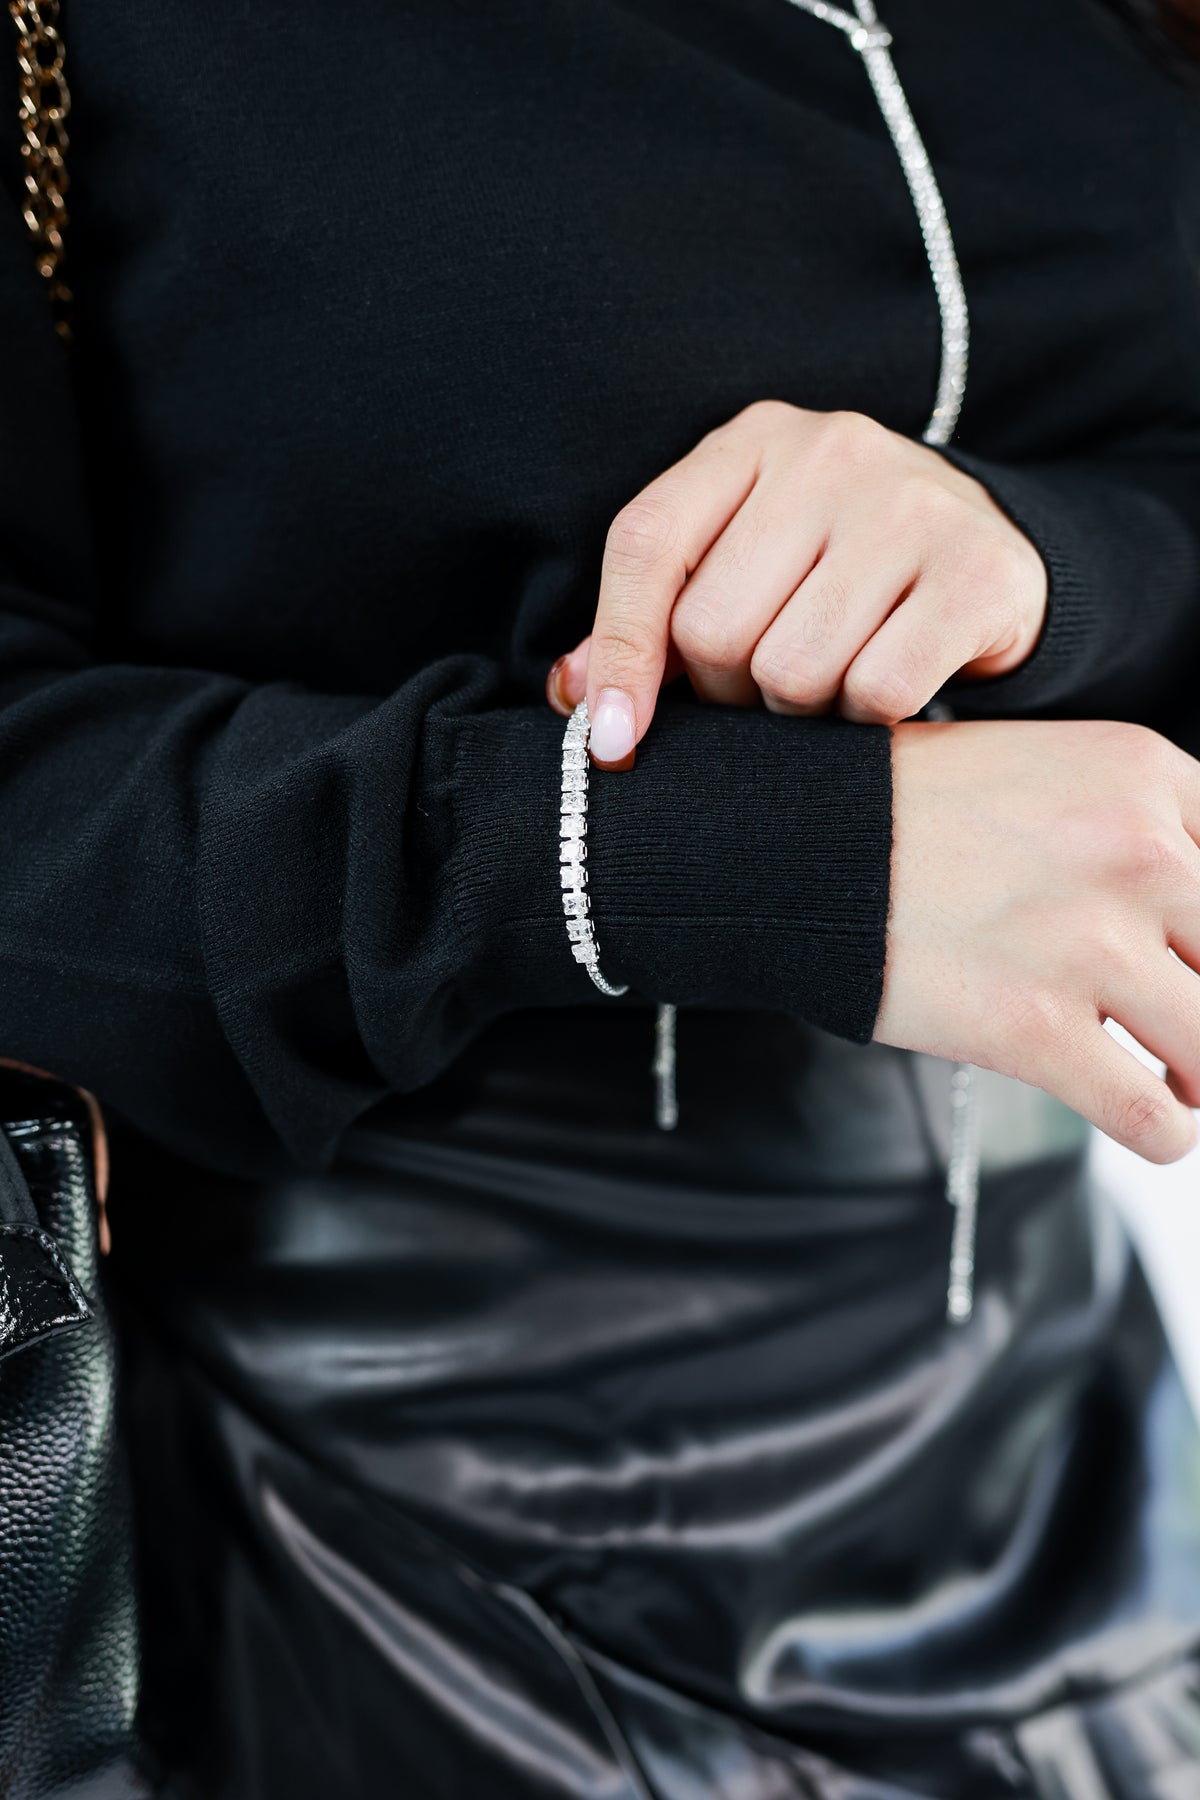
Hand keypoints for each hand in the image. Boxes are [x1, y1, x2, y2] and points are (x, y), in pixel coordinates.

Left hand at [545, 402, 1047, 767]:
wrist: (993, 548)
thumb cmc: (837, 565)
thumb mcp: (742, 560)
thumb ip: (653, 619)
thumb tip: (575, 694)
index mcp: (751, 443)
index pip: (646, 545)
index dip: (620, 652)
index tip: (613, 740)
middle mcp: (829, 455)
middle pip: (714, 629)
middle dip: (728, 688)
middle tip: (765, 684)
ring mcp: (909, 507)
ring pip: (791, 672)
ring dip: (799, 710)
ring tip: (831, 676)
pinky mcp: (976, 573)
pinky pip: (877, 692)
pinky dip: (868, 720)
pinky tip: (882, 688)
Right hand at [881, 717, 1199, 1162]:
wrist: (789, 845)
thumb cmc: (902, 807)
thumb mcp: (1043, 768)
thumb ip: (1133, 820)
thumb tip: (1189, 911)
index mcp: (1144, 773)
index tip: (1193, 955)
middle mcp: (1139, 851)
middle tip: (1183, 1021)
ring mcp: (1090, 942)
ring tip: (1178, 1080)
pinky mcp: (1034, 1028)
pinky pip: (1154, 1119)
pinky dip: (1163, 1133)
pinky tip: (1141, 1116)